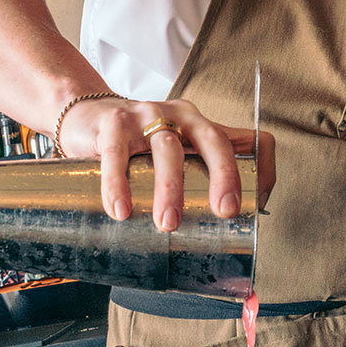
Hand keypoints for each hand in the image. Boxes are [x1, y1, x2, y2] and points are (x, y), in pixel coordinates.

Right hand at [58, 96, 274, 230]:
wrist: (85, 115)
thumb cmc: (138, 144)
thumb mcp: (175, 153)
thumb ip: (198, 180)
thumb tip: (228, 231)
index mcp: (202, 125)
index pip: (246, 138)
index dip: (260, 168)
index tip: (255, 207)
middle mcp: (181, 115)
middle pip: (213, 139)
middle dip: (223, 176)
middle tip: (225, 212)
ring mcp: (147, 115)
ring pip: (167, 148)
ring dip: (170, 188)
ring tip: (167, 224)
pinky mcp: (113, 123)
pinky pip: (118, 154)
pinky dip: (118, 183)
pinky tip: (120, 210)